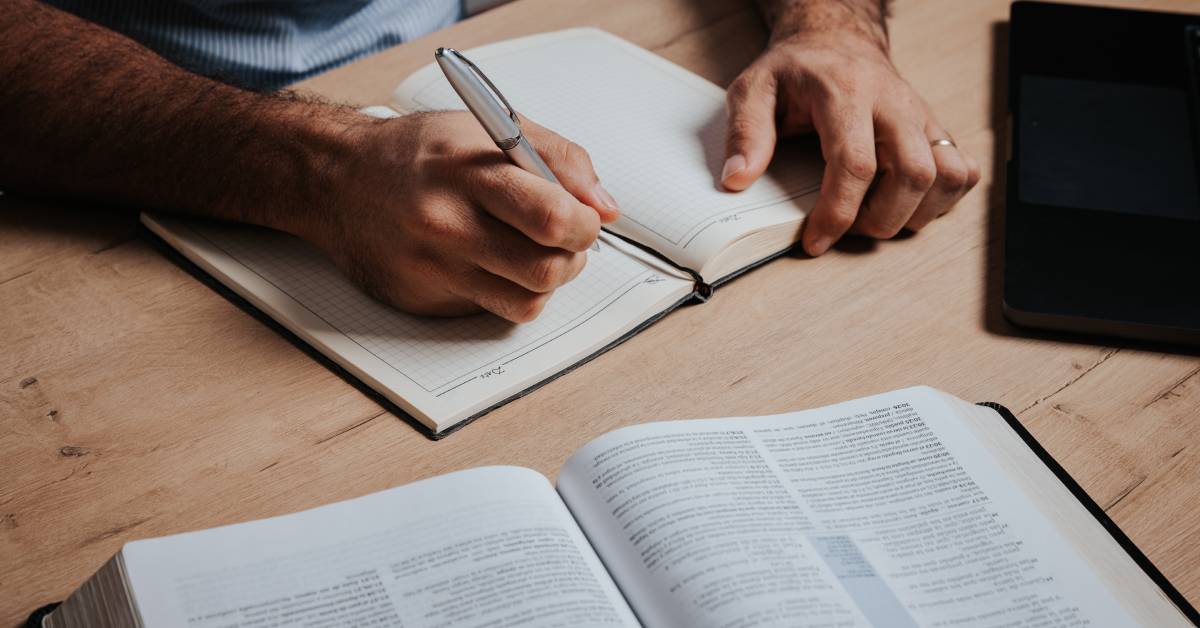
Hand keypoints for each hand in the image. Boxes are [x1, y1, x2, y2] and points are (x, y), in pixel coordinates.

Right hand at [299, 111, 619, 322]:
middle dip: (573, 258)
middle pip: (546, 271)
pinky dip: (505, 292)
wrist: (336, 179)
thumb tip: (605, 208)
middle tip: (564, 241)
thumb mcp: (492, 128)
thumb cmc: (421, 152)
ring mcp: (433, 269)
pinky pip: (490, 312)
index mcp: (468, 173)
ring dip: (545, 283)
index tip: (585, 218)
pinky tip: (489, 264)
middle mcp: (446, 225)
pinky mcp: (423, 301)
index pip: (552, 217)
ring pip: (526, 304)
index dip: (585, 225)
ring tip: (532, 254)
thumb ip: (560, 159)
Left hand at [722, 3, 980, 255]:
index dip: (837, 213)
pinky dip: (944, 200)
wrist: (837, 40)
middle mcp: (893, 104)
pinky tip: (907, 204)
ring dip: (914, 214)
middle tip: (846, 230)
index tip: (816, 240)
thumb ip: (745, 132)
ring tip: (875, 219)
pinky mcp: (935, 130)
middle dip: (879, 220)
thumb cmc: (797, 71)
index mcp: (847, 93)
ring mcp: (920, 117)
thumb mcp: (754, 88)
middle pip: (912, 175)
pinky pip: (963, 170)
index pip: (856, 164)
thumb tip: (737, 179)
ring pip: (946, 175)